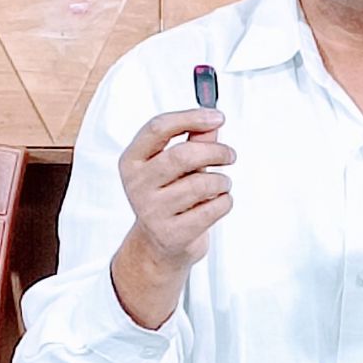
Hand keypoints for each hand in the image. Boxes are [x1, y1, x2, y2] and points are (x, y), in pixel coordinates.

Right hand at [112, 108, 234, 329]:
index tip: (217, 116)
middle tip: (230, 155)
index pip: (158, 128)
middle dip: (216, 151)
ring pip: (202, 183)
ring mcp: (152, 211)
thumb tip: (212, 121)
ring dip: (223, 181)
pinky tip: (216, 203)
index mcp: (133, 160)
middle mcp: (137, 184)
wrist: (160, 245)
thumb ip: (194, 140)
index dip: (191, 117)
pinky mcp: (172, 234)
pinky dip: (225, 201)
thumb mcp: (175, 165)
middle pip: (183, 155)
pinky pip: (213, 208)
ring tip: (221, 184)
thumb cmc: (169, 196)